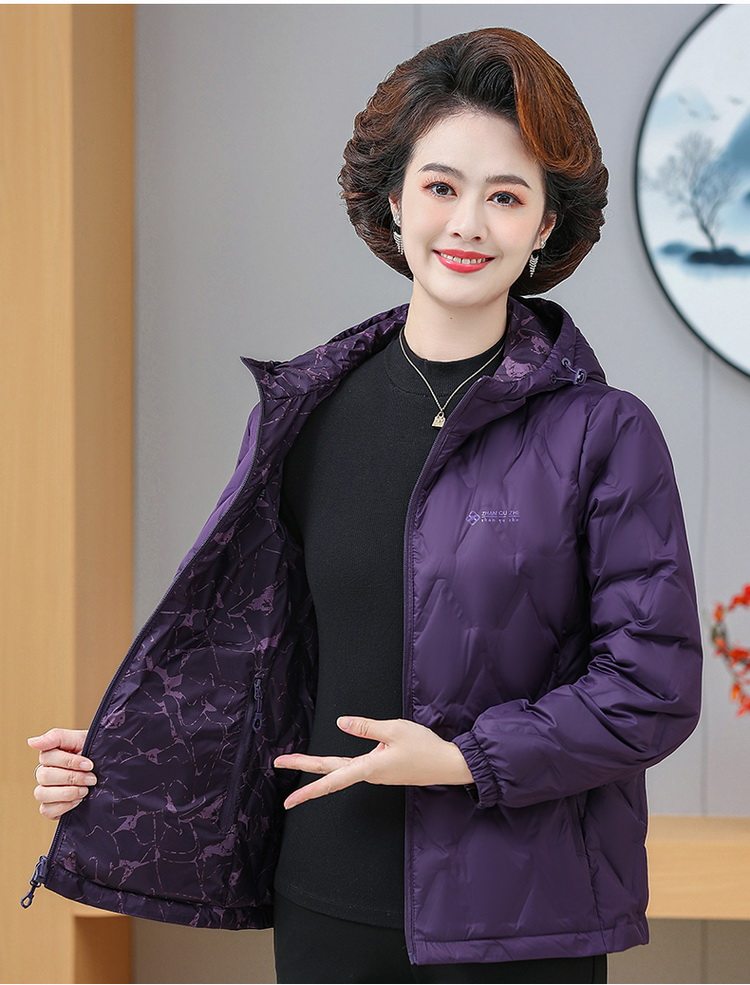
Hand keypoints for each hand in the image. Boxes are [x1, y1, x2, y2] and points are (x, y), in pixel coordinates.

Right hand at [28, 728, 96, 819]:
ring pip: (41, 794)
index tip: (89, 765)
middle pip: (44, 776)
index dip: (70, 762)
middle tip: (91, 778)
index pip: (47, 757)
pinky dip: (64, 806)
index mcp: (50, 755)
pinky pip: (47, 810)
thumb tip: (31, 742)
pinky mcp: (51, 807)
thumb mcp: (80, 739)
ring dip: (67, 793)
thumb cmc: (93, 754)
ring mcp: (46, 791)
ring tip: (85, 790)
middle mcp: (45, 773)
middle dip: (72, 778)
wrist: (109, 772)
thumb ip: (56, 737)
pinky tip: (78, 800)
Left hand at [273, 716, 473, 808]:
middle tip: (278, 763)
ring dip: (317, 767)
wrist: (448, 765)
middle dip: (303, 769)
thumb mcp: (395, 729)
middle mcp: (367, 774)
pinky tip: (330, 761)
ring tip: (294, 761)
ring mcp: (373, 774)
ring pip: (340, 770)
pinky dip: (335, 765)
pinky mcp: (380, 770)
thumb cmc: (424, 747)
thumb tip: (342, 722)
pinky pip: (353, 767)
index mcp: (369, 767)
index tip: (288, 800)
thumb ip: (366, 726)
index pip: (333, 779)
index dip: (308, 788)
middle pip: (330, 772)